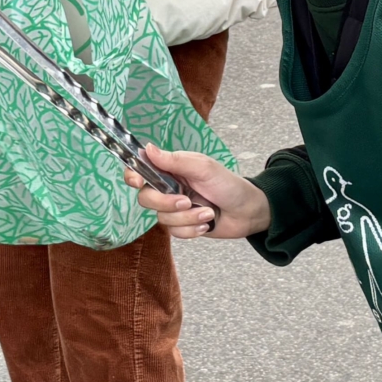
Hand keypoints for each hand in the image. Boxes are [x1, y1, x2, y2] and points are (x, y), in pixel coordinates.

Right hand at [126, 142, 271, 239]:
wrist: (248, 212)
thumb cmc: (228, 184)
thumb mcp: (204, 168)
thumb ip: (175, 160)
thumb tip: (148, 149)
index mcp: (171, 169)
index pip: (141, 169)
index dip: (133, 175)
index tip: (138, 181)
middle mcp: (168, 188)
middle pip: (146, 198)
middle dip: (166, 203)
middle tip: (187, 201)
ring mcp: (174, 208)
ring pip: (162, 219)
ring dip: (187, 218)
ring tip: (207, 212)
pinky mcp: (182, 225)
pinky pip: (175, 232)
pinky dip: (191, 229)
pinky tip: (206, 224)